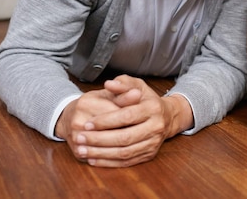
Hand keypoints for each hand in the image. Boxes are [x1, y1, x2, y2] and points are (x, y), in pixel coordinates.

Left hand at [58, 75, 192, 166]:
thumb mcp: (136, 86)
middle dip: (99, 139)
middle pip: (125, 137)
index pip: (126, 116)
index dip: (105, 121)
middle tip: (80, 138)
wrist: (166, 116)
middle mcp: (156, 127)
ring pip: (125, 153)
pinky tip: (93, 159)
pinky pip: (127, 162)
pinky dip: (108, 163)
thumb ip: (122, 84)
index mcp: (153, 108)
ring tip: (82, 150)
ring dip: (101, 153)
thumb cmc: (146, 99)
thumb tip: (108, 84)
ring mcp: (154, 143)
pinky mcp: (149, 154)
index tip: (87, 123)